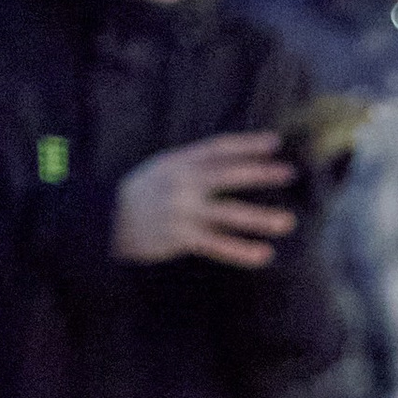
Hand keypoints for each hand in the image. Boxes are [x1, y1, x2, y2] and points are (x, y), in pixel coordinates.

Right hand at [112, 133, 297, 269]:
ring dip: (260, 218)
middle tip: (290, 173)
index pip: (220, 148)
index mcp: (180, 161)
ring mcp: (183, 211)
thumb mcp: (163, 169)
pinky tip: (264, 254)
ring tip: (288, 221)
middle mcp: (183, 183)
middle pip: (229, 175)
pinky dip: (242, 251)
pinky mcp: (181, 238)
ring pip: (229, 213)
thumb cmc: (142, 195)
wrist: (106, 220)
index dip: (248, 144)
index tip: (276, 143)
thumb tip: (228, 162)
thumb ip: (193, 165)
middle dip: (261, 173)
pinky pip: (218, 245)